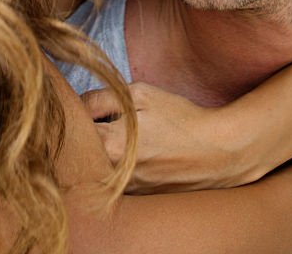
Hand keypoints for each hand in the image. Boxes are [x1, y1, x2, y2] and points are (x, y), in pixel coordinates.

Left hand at [81, 82, 244, 192]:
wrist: (218, 151)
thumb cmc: (181, 119)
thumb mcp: (141, 94)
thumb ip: (102, 98)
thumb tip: (78, 104)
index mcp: (111, 146)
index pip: (74, 129)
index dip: (78, 113)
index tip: (89, 106)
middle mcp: (114, 175)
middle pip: (82, 153)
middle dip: (86, 135)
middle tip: (102, 119)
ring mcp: (126, 191)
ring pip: (99, 167)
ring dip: (103, 152)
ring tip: (126, 137)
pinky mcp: (139, 198)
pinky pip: (117, 180)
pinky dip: (119, 167)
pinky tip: (140, 153)